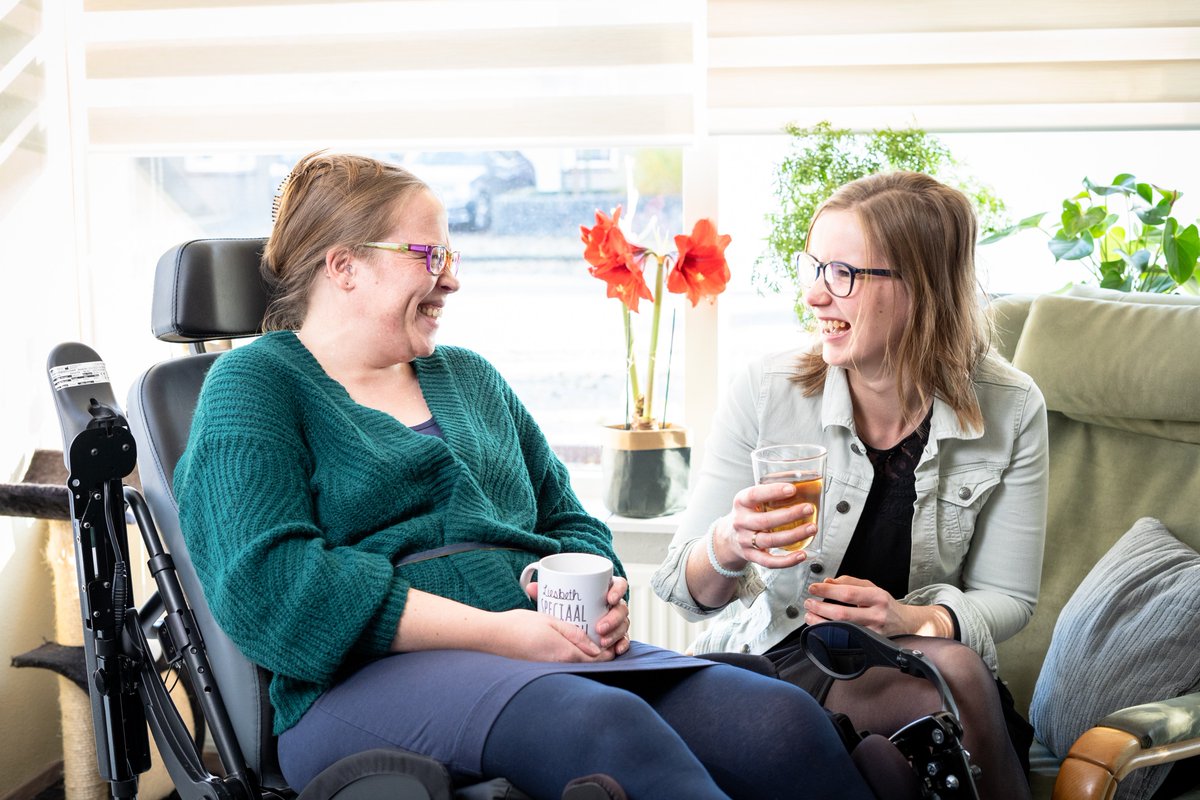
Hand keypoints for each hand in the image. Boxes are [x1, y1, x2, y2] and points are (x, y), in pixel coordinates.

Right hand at [491, 608, 612, 662]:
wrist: (493, 637)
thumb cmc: (519, 626)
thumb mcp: (551, 622)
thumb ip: (575, 634)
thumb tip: (595, 648)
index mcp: (566, 654)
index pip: (597, 660)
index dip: (608, 652)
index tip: (611, 642)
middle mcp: (560, 668)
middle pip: (589, 666)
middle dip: (599, 657)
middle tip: (601, 641)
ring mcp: (550, 671)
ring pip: (577, 667)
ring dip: (586, 659)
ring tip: (587, 644)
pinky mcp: (542, 671)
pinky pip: (564, 667)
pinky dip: (572, 660)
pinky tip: (567, 648)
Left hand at [520, 575, 630, 656]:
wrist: (568, 624)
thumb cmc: (567, 607)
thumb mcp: (558, 599)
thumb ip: (547, 592)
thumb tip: (531, 587)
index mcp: (604, 589)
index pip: (619, 584)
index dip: (618, 590)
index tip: (609, 598)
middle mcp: (613, 605)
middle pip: (621, 608)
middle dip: (614, 618)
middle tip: (599, 627)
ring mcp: (616, 621)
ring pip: (624, 625)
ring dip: (616, 633)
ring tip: (603, 641)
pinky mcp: (616, 636)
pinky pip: (624, 640)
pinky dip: (623, 644)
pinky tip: (617, 650)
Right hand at [716, 483, 815, 571]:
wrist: (728, 537)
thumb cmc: (748, 513)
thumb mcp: (751, 500)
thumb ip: (770, 493)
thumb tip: (803, 484)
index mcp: (741, 503)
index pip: (755, 495)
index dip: (773, 491)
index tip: (792, 489)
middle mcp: (741, 521)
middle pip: (766, 521)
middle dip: (790, 515)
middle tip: (809, 509)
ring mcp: (745, 541)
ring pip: (770, 541)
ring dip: (794, 535)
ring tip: (812, 528)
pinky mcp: (751, 556)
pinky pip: (769, 561)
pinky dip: (787, 560)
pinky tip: (802, 554)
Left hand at [804, 576, 953, 637]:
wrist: (905, 623)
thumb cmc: (885, 604)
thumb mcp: (871, 587)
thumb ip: (849, 582)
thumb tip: (827, 581)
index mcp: (877, 597)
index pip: (848, 593)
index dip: (828, 591)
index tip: (813, 588)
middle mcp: (876, 615)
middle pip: (843, 614)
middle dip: (821, 608)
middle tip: (808, 603)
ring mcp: (873, 633)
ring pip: (842, 629)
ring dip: (821, 622)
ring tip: (809, 615)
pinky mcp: (869, 644)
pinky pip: (846, 640)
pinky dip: (830, 634)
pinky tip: (820, 629)